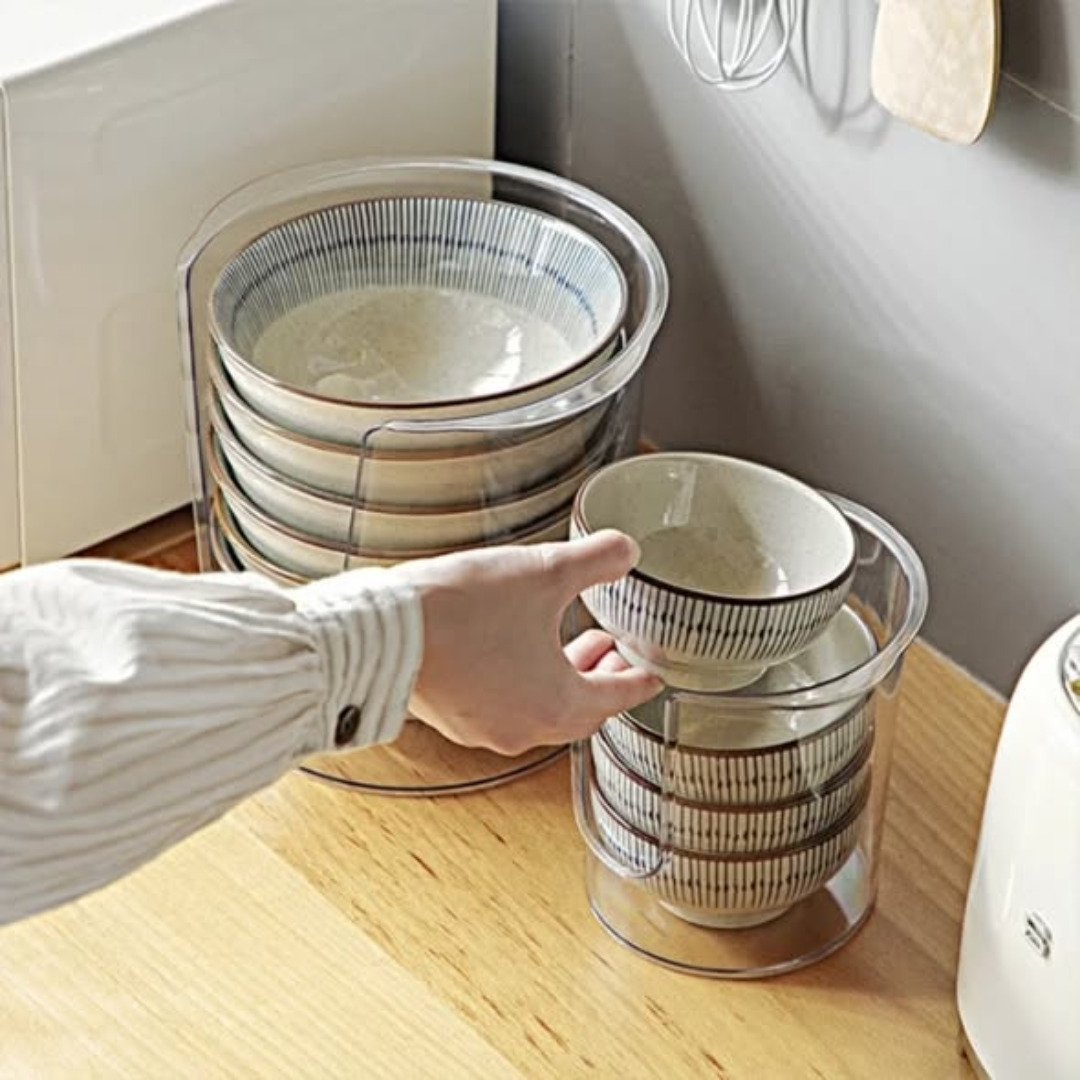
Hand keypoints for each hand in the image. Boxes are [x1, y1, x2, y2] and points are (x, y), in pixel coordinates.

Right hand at [393, 530, 662, 754]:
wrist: (381, 632)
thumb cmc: (463, 609)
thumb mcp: (543, 572)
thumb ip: (596, 559)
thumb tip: (627, 550)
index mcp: (558, 703)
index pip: (617, 697)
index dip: (640, 680)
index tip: (652, 674)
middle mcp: (525, 727)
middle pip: (580, 710)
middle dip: (600, 678)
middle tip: (612, 651)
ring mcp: (486, 728)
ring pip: (541, 710)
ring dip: (562, 678)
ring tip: (567, 642)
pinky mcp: (455, 717)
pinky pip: (505, 707)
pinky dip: (524, 684)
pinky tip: (513, 651)